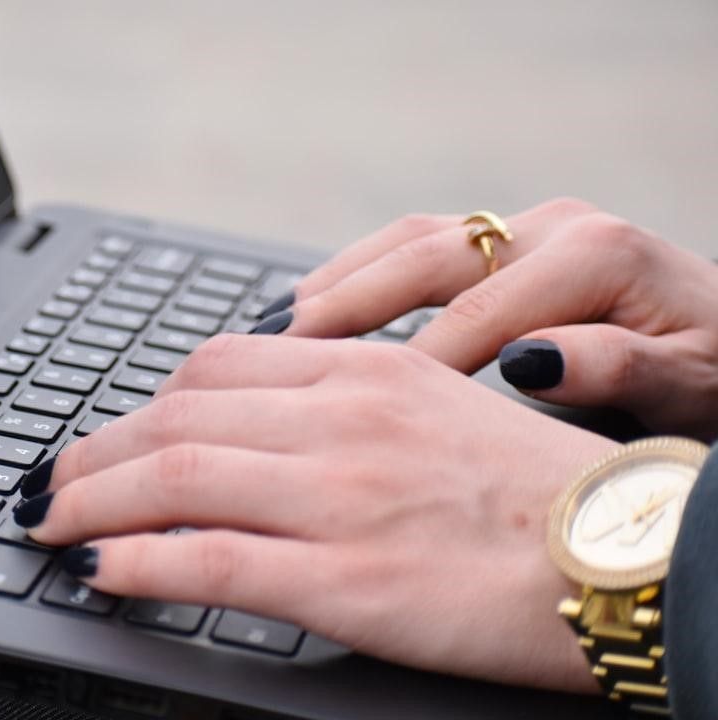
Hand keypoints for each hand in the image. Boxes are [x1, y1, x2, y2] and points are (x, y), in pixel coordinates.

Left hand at [19, 335, 618, 691]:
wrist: (626, 553)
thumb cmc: (528, 488)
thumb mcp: (430, 407)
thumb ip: (338, 402)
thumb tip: (251, 420)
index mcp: (363, 371)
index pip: (212, 368)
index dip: (139, 404)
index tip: (108, 433)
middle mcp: (342, 420)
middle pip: (175, 417)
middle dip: (93, 451)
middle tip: (51, 479)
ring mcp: (340, 497)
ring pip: (174, 479)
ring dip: (90, 501)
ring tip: (50, 523)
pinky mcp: (346, 579)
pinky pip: (208, 560)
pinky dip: (137, 561)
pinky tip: (100, 569)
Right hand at [264, 198, 717, 438]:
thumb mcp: (694, 385)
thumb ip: (621, 369)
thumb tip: (530, 360)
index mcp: (597, 257)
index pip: (481, 314)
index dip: (413, 366)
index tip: (353, 413)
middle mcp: (553, 228)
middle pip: (426, 256)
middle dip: (347, 305)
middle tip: (279, 350)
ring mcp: (526, 228)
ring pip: (410, 241)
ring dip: (339, 281)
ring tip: (274, 326)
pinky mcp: (509, 242)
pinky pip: (419, 247)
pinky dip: (361, 274)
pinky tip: (319, 307)